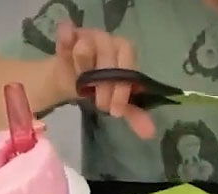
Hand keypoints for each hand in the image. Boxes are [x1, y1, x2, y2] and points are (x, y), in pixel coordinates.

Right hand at [50, 22, 154, 138]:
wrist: (72, 80)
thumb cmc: (99, 87)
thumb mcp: (117, 101)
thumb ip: (133, 114)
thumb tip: (150, 133)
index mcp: (125, 52)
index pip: (128, 67)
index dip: (122, 90)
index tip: (115, 111)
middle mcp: (108, 41)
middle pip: (108, 59)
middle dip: (104, 86)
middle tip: (100, 104)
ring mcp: (87, 36)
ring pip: (85, 49)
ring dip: (83, 70)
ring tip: (82, 84)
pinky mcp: (67, 37)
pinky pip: (67, 35)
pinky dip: (67, 38)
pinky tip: (67, 41)